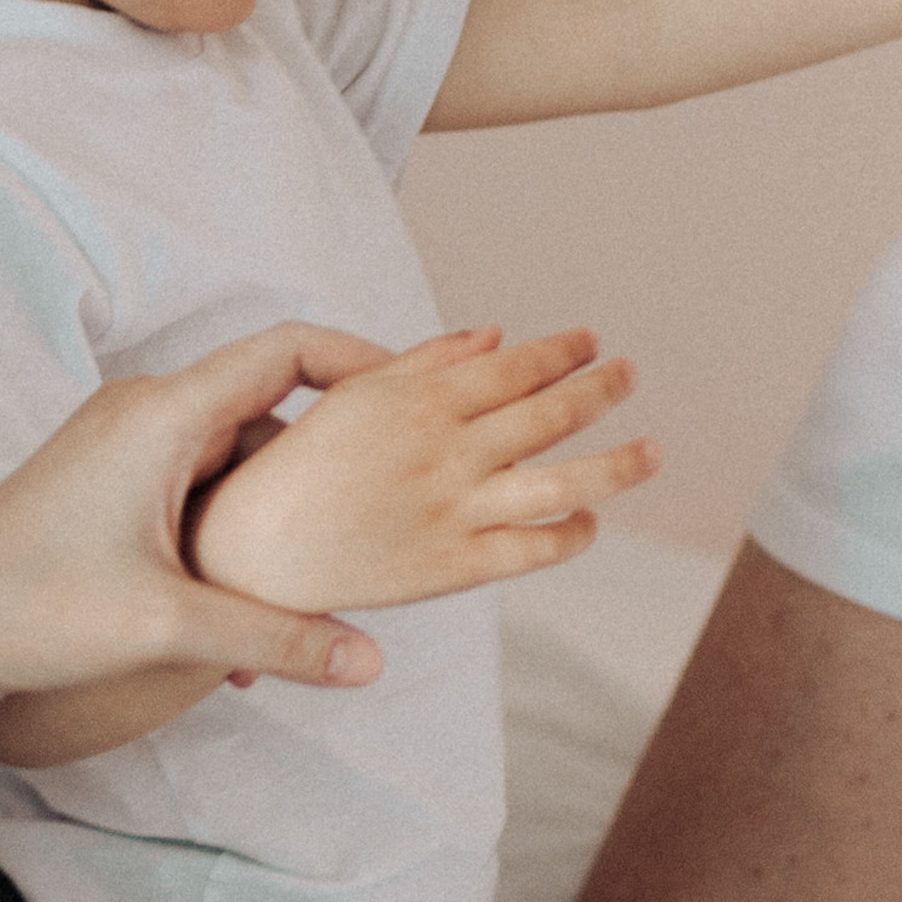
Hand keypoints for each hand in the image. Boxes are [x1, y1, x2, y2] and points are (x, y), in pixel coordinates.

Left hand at [0, 323, 402, 704]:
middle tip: (385, 512)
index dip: (362, 360)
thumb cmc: (31, 610)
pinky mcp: (106, 489)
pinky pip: (195, 497)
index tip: (419, 390)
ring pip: (233, 469)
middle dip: (325, 473)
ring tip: (303, 601)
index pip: (286, 349)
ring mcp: (121, 450)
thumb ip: (278, 635)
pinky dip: (226, 547)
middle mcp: (143, 415)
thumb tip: (368, 662)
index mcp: (162, 415)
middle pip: (269, 417)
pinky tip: (233, 634)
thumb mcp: (169, 627)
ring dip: (270, 529)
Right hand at [191, 324, 658, 614]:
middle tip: (631, 374)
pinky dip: (570, 533)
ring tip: (652, 450)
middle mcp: (445, 451)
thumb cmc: (301, 465)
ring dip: (617, 463)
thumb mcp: (356, 395)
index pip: (515, 366)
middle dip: (601, 389)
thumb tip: (495, 334)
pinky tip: (589, 521)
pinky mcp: (451, 567)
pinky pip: (532, 549)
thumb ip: (427, 360)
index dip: (562, 352)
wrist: (249, 550)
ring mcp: (453, 511)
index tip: (592, 341)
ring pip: (561, 482)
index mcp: (419, 400)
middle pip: (550, 414)